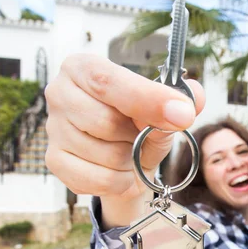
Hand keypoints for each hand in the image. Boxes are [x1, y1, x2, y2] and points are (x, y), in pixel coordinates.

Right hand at [45, 54, 204, 201]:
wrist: (124, 159)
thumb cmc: (139, 124)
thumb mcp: (163, 108)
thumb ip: (181, 99)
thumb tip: (193, 100)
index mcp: (84, 67)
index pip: (109, 82)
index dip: (148, 100)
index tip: (182, 114)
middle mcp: (60, 93)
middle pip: (106, 122)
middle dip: (138, 137)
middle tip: (143, 136)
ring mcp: (54, 129)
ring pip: (106, 155)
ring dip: (131, 161)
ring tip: (129, 152)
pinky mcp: (55, 161)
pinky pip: (99, 179)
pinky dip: (121, 180)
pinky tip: (120, 170)